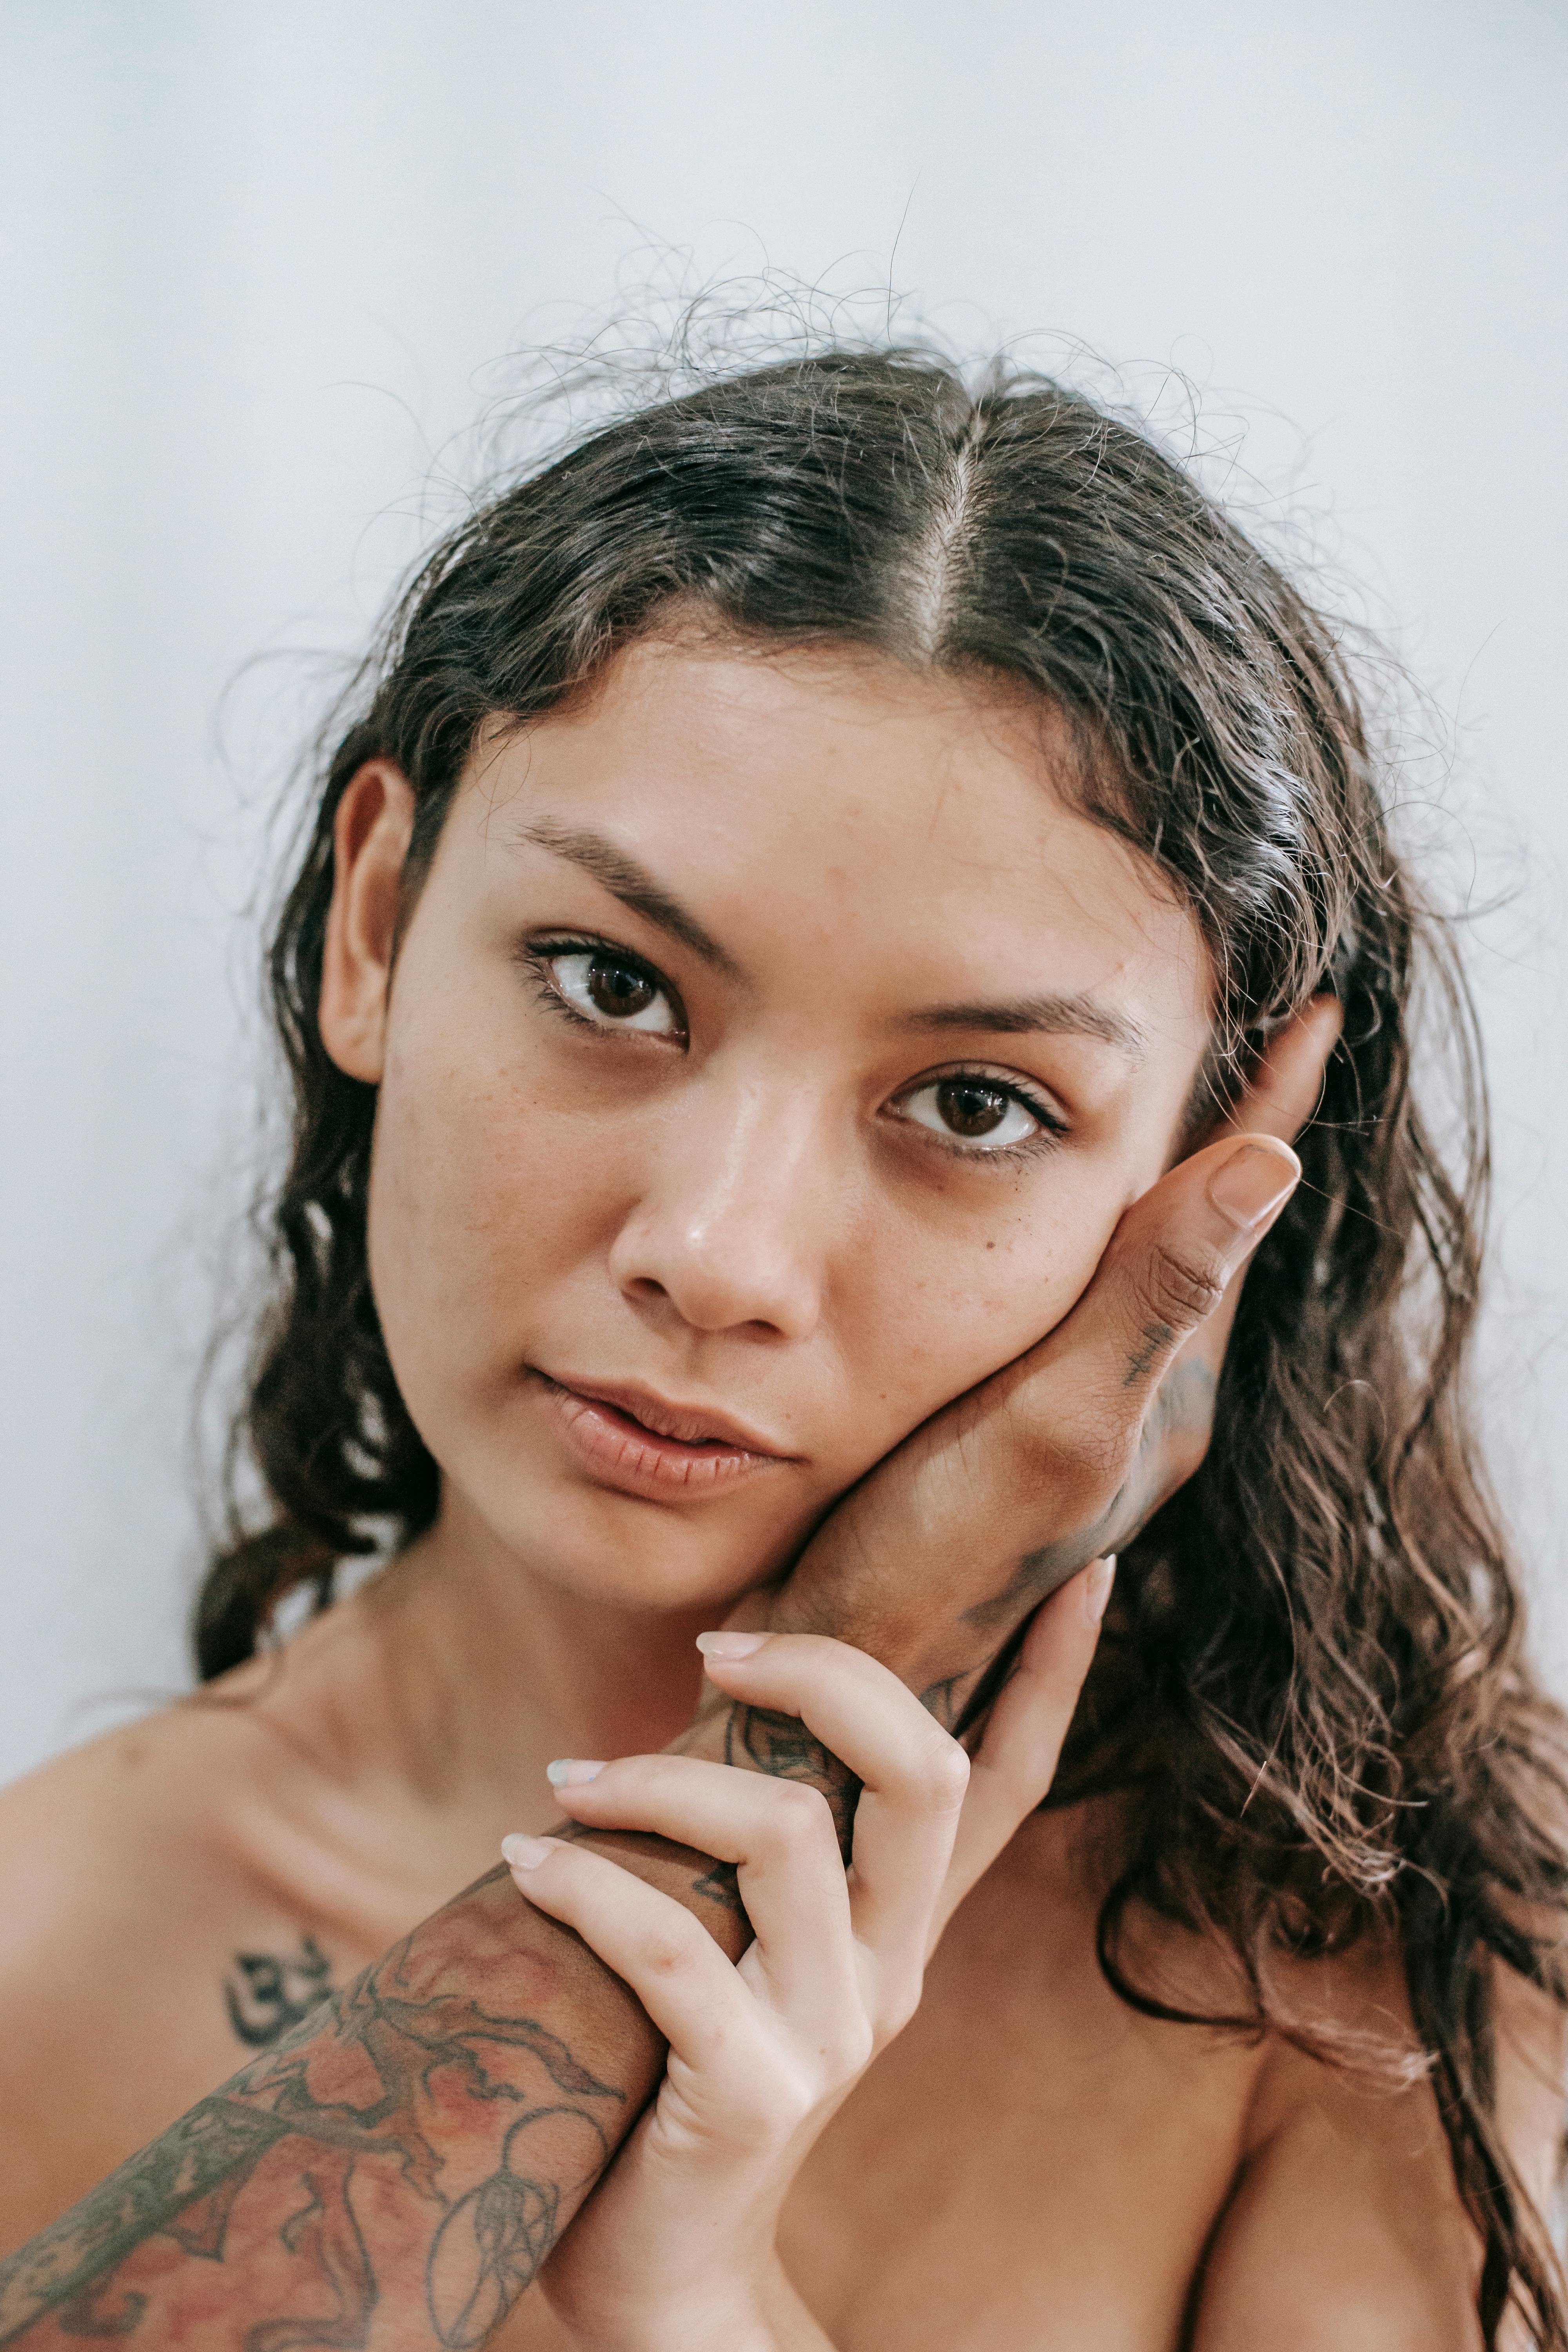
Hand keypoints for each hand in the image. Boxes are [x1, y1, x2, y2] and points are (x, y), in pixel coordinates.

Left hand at [505, 1569, 1109, 2350]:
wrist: (669, 2280)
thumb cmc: (680, 2082)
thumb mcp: (746, 1950)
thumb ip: (756, 1848)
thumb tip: (712, 1694)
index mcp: (900, 1929)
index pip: (1009, 1781)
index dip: (1054, 1676)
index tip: (1089, 1567)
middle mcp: (890, 1973)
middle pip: (924, 1773)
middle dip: (828, 1674)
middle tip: (717, 1649)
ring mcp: (831, 2036)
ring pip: (785, 1836)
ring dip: (658, 1782)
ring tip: (568, 1780)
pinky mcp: (751, 2095)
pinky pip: (671, 1946)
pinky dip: (587, 1885)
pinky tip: (529, 1863)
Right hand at [770, 999, 1341, 1712]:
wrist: (838, 1680)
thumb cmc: (930, 1561)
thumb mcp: (1051, 1426)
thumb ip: (1151, 1299)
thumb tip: (1276, 1165)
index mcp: (1166, 1386)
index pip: (1243, 1210)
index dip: (1279, 1103)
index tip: (1321, 1003)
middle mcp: (1140, 1399)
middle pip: (1206, 1231)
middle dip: (1230, 1124)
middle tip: (1250, 1020)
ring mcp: (1079, 1418)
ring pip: (1142, 1263)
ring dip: (1161, 1177)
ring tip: (1166, 1093)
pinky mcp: (1013, 1432)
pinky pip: (1082, 1298)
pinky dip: (1089, 1232)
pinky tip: (1059, 1225)